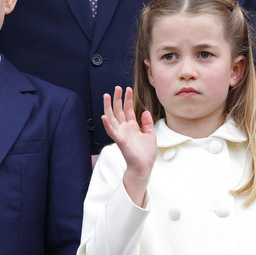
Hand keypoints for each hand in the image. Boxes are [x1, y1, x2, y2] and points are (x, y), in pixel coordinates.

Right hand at [101, 86, 155, 206]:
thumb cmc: (146, 154)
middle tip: (117, 88)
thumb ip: (147, 123)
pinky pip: (112, 131)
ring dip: (109, 107)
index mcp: (132, 127)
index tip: (127, 89)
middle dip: (117, 99)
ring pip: (112, 117)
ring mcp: (121, 134)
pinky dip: (107, 124)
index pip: (128, 110)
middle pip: (119, 110)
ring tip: (107, 95)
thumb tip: (145, 111)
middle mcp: (125, 129)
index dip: (127, 99)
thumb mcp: (150, 135)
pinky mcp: (120, 141)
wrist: (144, 166)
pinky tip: (104, 116)